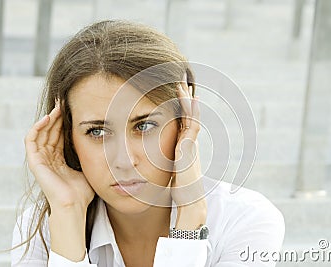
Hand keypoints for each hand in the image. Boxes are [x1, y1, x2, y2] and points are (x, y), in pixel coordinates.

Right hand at [25, 100, 94, 211]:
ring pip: (41, 132)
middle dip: (57, 116)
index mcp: (59, 159)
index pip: (59, 135)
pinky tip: (47, 118)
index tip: (73, 108)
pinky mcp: (34, 162)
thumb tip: (105, 145)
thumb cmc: (82, 192)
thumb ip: (90, 157)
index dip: (64, 121)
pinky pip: (31, 140)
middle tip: (64, 101)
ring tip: (57, 107)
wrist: (74, 206)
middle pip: (50, 131)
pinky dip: (37, 127)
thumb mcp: (87, 169)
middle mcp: (48, 158)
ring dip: (48, 119)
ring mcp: (40, 160)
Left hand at [171, 77, 206, 229]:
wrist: (188, 202)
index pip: (177, 122)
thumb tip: (138, 163)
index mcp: (179, 147)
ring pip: (190, 116)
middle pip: (185, 115)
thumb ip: (157, 164)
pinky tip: (187, 96)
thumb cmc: (175, 190)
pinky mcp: (191, 147)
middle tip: (178, 82)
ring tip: (181, 82)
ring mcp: (191, 143)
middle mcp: (187, 142)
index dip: (176, 108)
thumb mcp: (165, 173)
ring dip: (186, 99)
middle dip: (182, 99)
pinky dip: (190, 109)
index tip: (169, 94)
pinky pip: (192, 123)